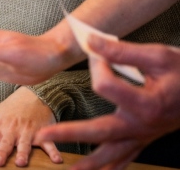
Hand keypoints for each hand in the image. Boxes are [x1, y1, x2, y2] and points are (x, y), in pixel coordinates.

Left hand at [0, 86, 60, 166]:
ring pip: (25, 145)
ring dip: (23, 153)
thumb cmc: (11, 107)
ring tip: (21, 163)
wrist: (35, 95)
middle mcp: (13, 131)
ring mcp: (28, 132)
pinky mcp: (43, 133)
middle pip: (6, 143)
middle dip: (2, 152)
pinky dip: (54, 151)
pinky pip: (49, 144)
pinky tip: (57, 160)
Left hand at [35, 37, 179, 169]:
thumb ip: (122, 51)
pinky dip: (112, 168)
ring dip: (90, 165)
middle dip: (69, 134)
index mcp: (146, 103)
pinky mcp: (144, 139)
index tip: (96, 49)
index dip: (98, 66)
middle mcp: (142, 124)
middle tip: (43, 135)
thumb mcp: (157, 55)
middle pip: (99, 132)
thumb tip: (91, 42)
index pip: (106, 87)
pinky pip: (126, 159)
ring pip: (112, 155)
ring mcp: (143, 135)